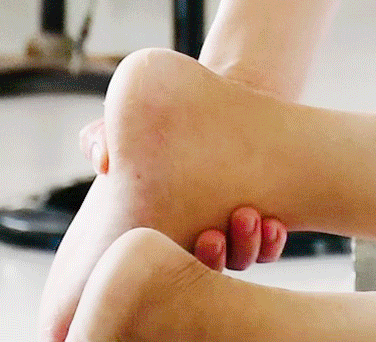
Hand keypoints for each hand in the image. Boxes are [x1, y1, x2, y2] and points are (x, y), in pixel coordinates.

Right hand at [76, 118, 290, 268]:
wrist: (219, 104)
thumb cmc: (168, 124)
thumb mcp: (129, 129)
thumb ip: (102, 139)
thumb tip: (101, 158)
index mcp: (159, 227)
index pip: (162, 263)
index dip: (173, 266)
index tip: (189, 239)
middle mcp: (193, 239)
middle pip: (205, 271)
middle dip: (213, 259)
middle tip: (213, 236)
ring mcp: (228, 234)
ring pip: (241, 261)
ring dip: (247, 248)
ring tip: (248, 217)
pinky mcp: (260, 222)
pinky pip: (269, 250)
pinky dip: (272, 244)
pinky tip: (274, 224)